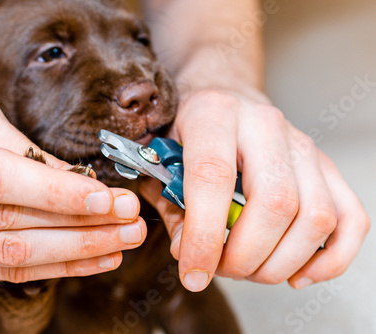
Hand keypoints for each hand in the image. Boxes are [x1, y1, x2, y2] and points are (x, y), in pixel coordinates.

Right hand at [0, 93, 145, 281]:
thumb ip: (15, 146)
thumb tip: (74, 175)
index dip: (55, 192)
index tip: (107, 197)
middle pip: (9, 225)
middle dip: (80, 227)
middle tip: (130, 221)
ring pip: (10, 257)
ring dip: (75, 253)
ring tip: (122, 242)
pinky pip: (1, 272)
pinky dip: (53, 267)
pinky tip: (91, 260)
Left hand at [141, 89, 369, 291]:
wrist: (222, 96)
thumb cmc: (188, 130)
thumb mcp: (161, 158)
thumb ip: (171, 206)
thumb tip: (191, 254)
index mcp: (214, 114)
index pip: (213, 177)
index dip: (204, 235)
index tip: (193, 273)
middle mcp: (264, 125)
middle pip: (275, 202)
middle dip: (246, 256)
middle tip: (221, 270)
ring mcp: (302, 145)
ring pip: (316, 216)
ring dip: (282, 263)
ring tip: (250, 270)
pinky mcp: (326, 166)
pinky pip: (350, 219)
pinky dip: (330, 258)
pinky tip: (297, 273)